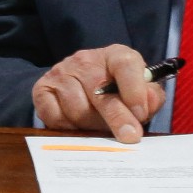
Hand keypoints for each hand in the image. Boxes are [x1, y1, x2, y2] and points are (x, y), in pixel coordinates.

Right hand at [31, 44, 167, 143]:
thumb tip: (148, 104)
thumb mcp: (140, 91)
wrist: (81, 86)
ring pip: (77, 108)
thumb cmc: (117, 92)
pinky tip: (78, 127)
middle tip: (129, 137)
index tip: (141, 113)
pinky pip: (55, 116)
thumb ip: (150, 98)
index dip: (134, 90)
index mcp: (114, 55)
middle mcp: (85, 60)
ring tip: (100, 129)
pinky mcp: (42, 89)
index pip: (125, 64)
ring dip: (92, 126)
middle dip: (116, 117)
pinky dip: (68, 127)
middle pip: (99, 91)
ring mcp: (60, 73)